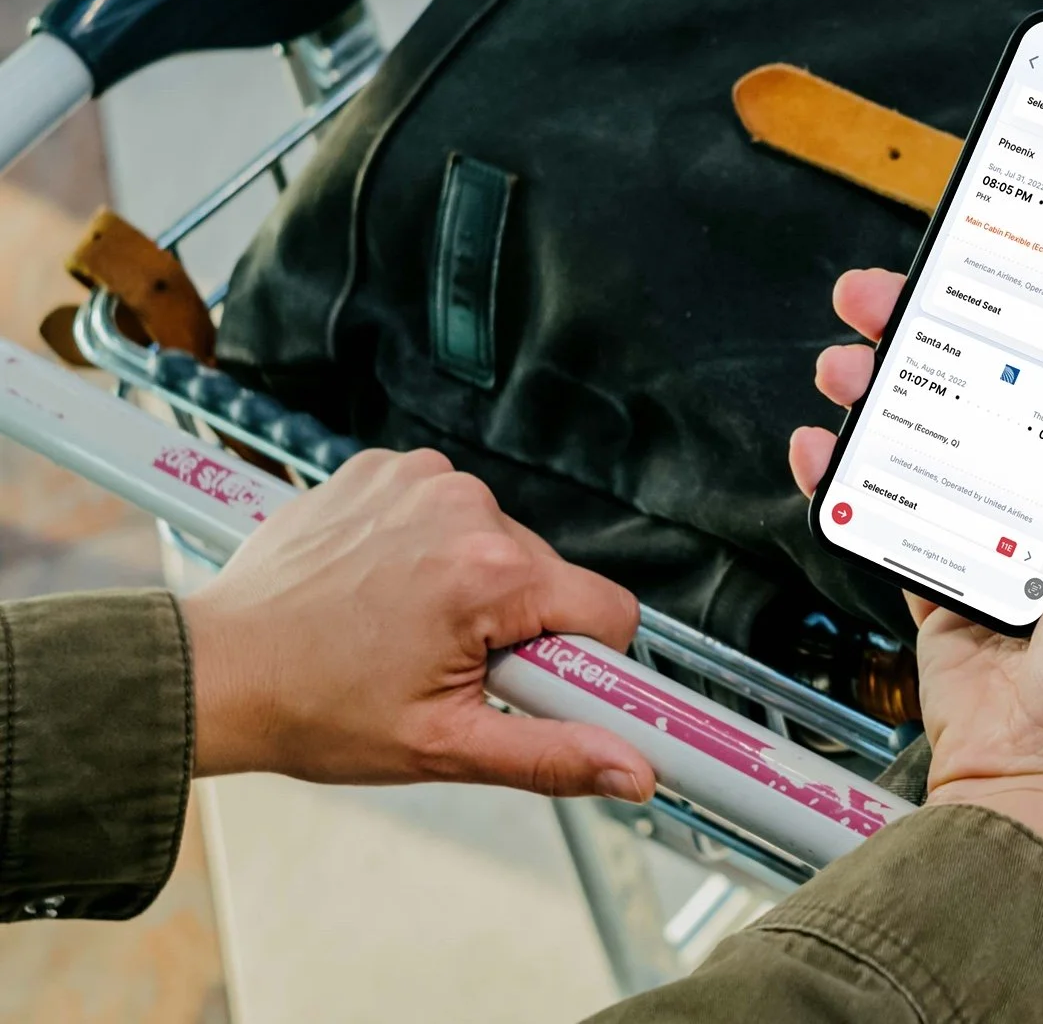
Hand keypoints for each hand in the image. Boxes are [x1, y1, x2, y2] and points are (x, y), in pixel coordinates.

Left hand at [182, 448, 656, 801]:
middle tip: (445, 667)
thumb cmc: (314, 709)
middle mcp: (465, 507)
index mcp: (491, 572)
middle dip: (516, 626)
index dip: (584, 663)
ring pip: (499, 543)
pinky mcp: (384, 468)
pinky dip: (426, 547)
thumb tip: (632, 770)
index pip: (609, 611)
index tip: (532, 687)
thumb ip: (554, 755)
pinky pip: (446, 511)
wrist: (214, 670)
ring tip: (404, 627)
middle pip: (550, 577)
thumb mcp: (446, 746)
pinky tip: (382, 586)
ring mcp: (420, 480)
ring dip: (471, 585)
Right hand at [790, 269, 1042, 912]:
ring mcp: (989, 532)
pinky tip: (823, 446)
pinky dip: (846, 472)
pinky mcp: (936, 572)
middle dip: (926, 333)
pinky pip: (883, 506)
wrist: (1042, 777)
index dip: (1026, 310)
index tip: (987, 264)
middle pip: (980, 384)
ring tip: (844, 364)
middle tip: (879, 298)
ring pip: (924, 433)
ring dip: (877, 389)